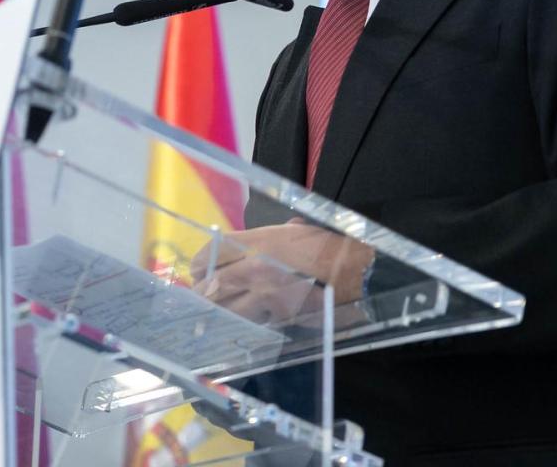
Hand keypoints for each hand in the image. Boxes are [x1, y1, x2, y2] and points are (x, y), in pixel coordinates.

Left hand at [190, 221, 374, 325]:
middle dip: (206, 295)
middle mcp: (255, 269)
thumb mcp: (297, 231)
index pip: (211, 254)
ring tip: (218, 315)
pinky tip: (248, 324)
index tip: (197, 272)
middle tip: (204, 298)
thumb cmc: (330, 247)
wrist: (359, 272)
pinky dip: (250, 325)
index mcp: (257, 243)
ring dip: (223, 313)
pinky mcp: (280, 318)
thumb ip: (273, 235)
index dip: (199, 265)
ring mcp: (266, 297)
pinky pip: (255, 324)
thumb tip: (264, 237)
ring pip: (229, 311)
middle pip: (212, 287)